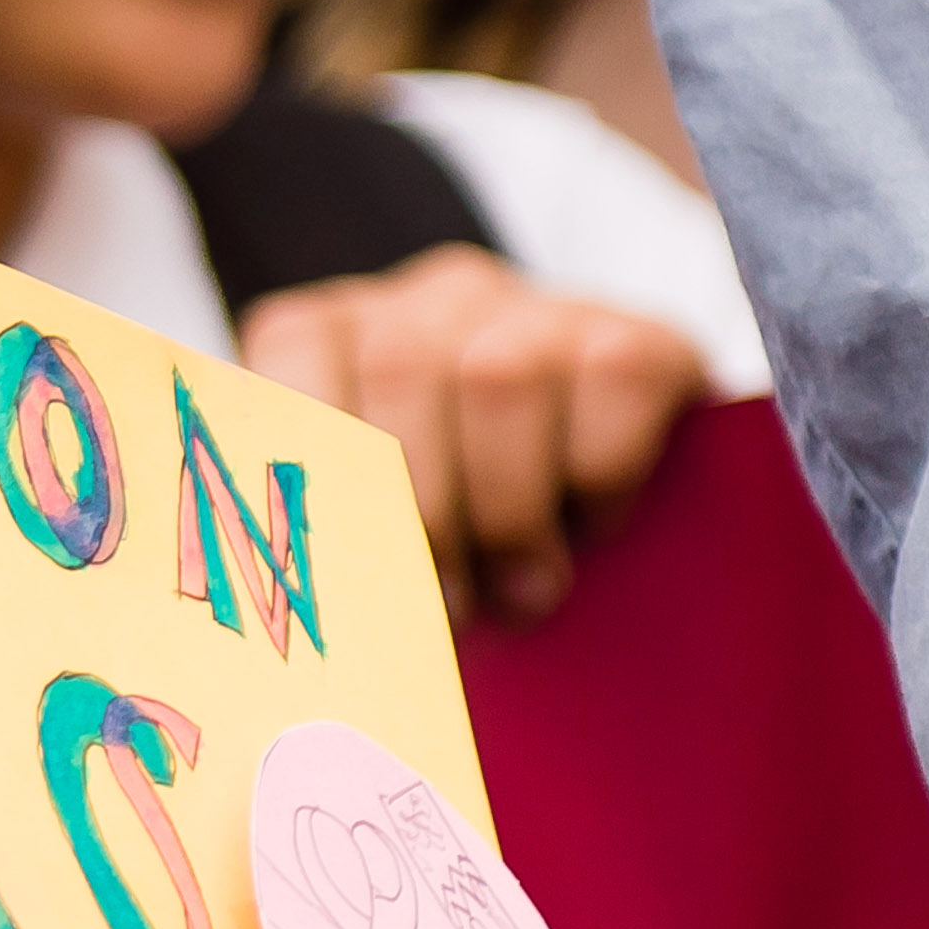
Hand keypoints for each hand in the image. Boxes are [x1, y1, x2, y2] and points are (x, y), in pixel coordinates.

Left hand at [234, 246, 701, 624]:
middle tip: (450, 611)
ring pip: (502, 375)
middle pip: (403, 370)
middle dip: (427, 514)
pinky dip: (602, 473)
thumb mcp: (369, 544)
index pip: (290, 371)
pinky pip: (617, 376)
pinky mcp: (644, 332)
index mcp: (327, 337)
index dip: (324, 488)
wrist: (602, 534)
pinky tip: (593, 525)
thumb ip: (317, 546)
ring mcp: (534, 306)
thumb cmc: (452, 552)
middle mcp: (424, 302)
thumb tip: (284, 626)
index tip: (351, 587)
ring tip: (522, 589)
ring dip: (510, 508)